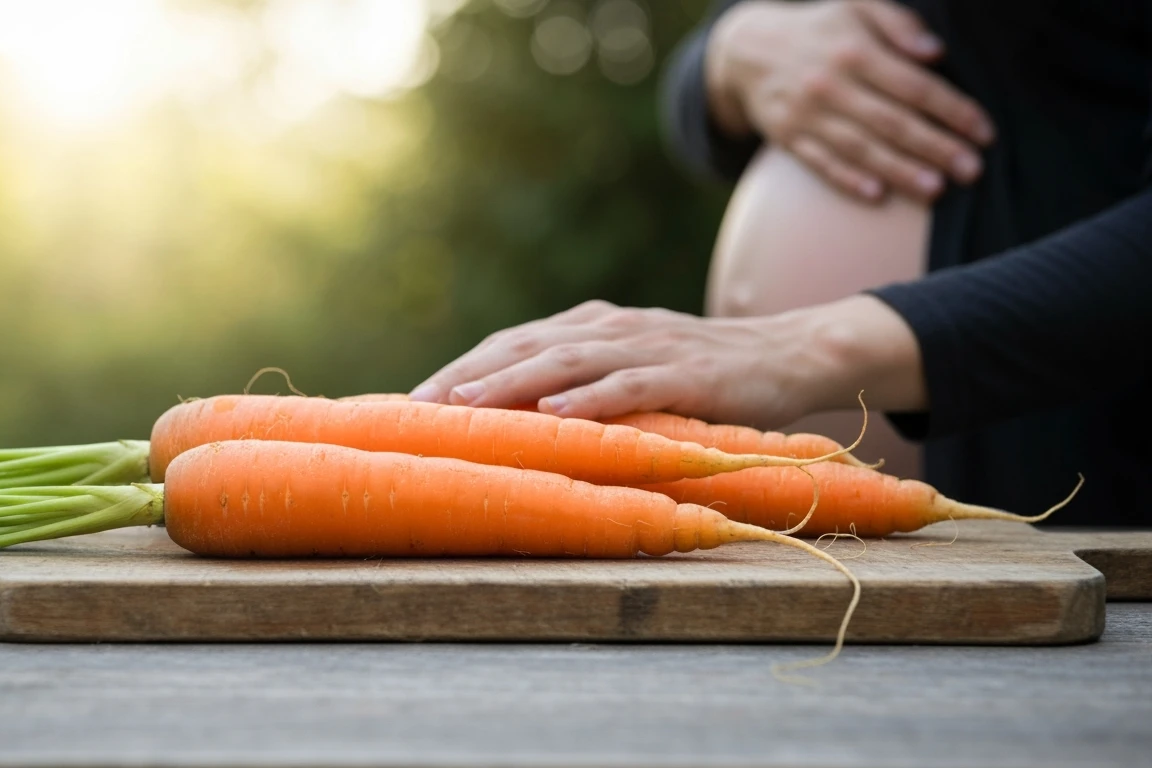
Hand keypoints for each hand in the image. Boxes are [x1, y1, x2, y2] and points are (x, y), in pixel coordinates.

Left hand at [408, 296, 924, 427]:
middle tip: (419, 405)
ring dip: (512, 380)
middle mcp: (611, 327)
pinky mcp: (687, 373)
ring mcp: (649, 346)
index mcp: (592, 324)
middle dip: (468, 374)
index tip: (414, 399)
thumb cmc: (700, 374)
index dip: (463, 366)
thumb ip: (581, 381)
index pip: (513, 341)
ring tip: (468, 404)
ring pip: (568, 359)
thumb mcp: (632, 369)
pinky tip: (557, 413)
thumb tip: (517, 419)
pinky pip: (631, 385)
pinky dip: (591, 398)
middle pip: (526, 344)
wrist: (788, 353)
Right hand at [707, 0, 993, 201]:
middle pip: (893, 121)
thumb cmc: (820, 29)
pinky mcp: (787, 138)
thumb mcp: (857, 5)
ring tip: (935, 190)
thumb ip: (899, 23)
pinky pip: (820, 162)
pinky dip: (847, 179)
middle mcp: (831, 85)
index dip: (953, 110)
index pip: (915, 86)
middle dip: (936, 147)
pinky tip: (876, 194)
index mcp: (855, 50)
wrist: (748, 50)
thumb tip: (935, 53)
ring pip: (860, 148)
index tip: (984, 133)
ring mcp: (807, 115)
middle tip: (972, 170)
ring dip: (899, 170)